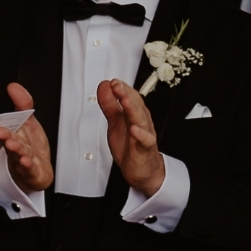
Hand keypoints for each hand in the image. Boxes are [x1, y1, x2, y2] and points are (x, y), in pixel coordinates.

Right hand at [0, 82, 52, 193]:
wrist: (36, 173)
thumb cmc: (30, 148)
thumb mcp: (29, 123)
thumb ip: (23, 104)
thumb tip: (13, 86)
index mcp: (12, 135)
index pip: (5, 128)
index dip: (1, 125)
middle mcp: (15, 148)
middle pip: (10, 140)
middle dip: (5, 135)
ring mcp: (22, 160)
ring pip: (19, 154)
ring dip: (15, 149)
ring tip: (11, 144)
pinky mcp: (32, 172)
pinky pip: (30, 169)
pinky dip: (27, 166)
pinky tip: (26, 161)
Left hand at [98, 78, 164, 197]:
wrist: (142, 169)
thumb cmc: (130, 145)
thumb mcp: (115, 123)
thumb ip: (110, 105)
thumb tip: (104, 87)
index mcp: (134, 114)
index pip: (130, 97)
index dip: (121, 89)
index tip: (111, 82)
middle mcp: (141, 122)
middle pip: (135, 105)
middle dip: (126, 94)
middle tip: (116, 85)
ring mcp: (144, 135)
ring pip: (141, 120)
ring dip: (133, 109)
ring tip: (126, 101)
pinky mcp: (145, 149)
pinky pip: (146, 141)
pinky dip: (141, 135)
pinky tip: (134, 129)